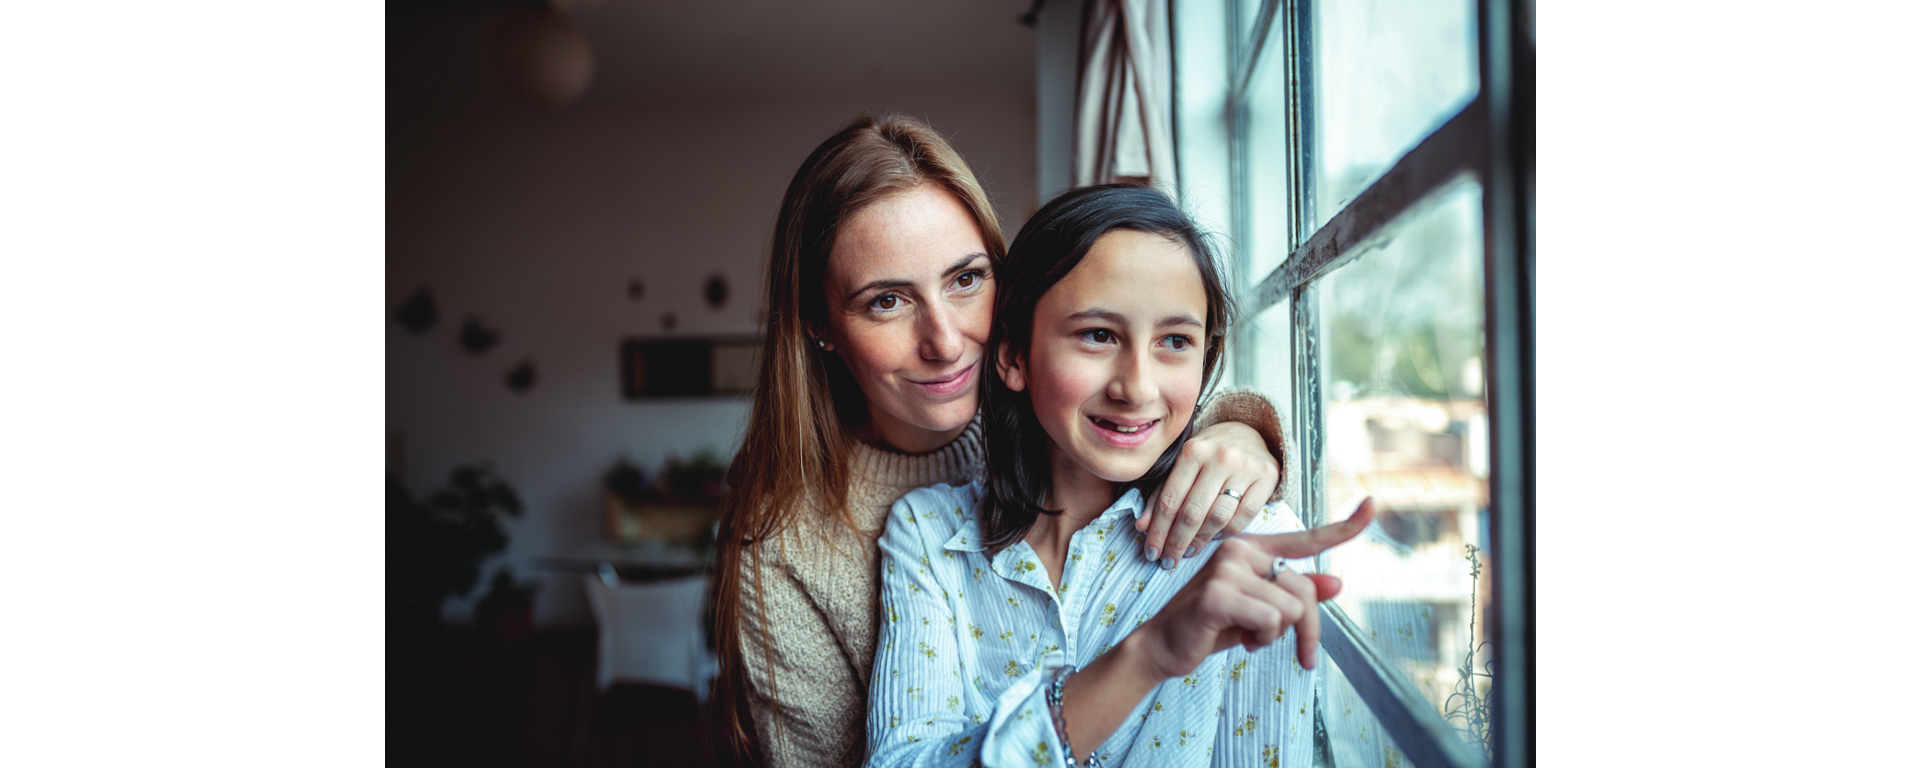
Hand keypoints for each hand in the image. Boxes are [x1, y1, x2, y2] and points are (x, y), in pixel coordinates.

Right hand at [1130, 497, 1374, 675]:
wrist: (1163, 645)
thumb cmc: (1212, 625)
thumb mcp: (1261, 610)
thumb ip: (1296, 596)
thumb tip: (1338, 584)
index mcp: (1253, 549)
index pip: (1307, 538)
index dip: (1345, 526)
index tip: (1373, 506)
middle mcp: (1240, 549)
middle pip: (1304, 589)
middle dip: (1307, 629)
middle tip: (1299, 653)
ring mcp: (1227, 568)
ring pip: (1291, 607)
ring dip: (1277, 635)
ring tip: (1250, 635)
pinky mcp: (1218, 593)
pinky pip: (1271, 619)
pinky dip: (1261, 639)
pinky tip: (1239, 638)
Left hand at [1137, 421, 1279, 568]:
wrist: (1248, 433)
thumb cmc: (1209, 454)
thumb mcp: (1181, 465)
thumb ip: (1160, 494)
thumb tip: (1143, 527)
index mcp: (1193, 450)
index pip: (1170, 499)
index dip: (1158, 530)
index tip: (1151, 551)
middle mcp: (1220, 456)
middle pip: (1193, 512)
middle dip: (1176, 542)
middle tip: (1168, 560)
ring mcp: (1246, 467)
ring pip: (1218, 517)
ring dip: (1200, 541)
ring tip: (1188, 552)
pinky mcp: (1268, 477)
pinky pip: (1244, 516)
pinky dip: (1226, 533)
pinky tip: (1214, 539)